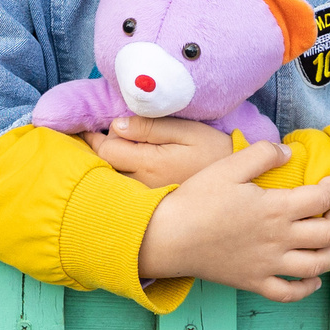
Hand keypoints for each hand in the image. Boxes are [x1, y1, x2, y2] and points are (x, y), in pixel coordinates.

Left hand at [83, 116, 235, 188]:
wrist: (238, 184)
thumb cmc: (215, 151)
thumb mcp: (187, 131)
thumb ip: (150, 127)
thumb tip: (116, 124)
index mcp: (151, 163)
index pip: (107, 149)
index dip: (96, 136)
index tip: (91, 126)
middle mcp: (144, 185)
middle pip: (104, 168)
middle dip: (97, 151)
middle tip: (92, 136)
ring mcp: (148, 199)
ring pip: (112, 183)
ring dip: (105, 166)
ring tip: (105, 151)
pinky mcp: (154, 205)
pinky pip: (126, 193)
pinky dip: (117, 179)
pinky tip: (122, 169)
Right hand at [135, 143, 329, 301]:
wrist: (168, 237)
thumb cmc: (196, 199)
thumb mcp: (228, 166)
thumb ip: (262, 154)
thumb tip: (288, 151)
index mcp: (275, 208)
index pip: (322, 197)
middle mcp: (279, 240)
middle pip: (328, 233)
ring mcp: (269, 265)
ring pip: (318, 265)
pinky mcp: (254, 282)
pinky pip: (289, 293)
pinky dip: (307, 288)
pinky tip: (314, 279)